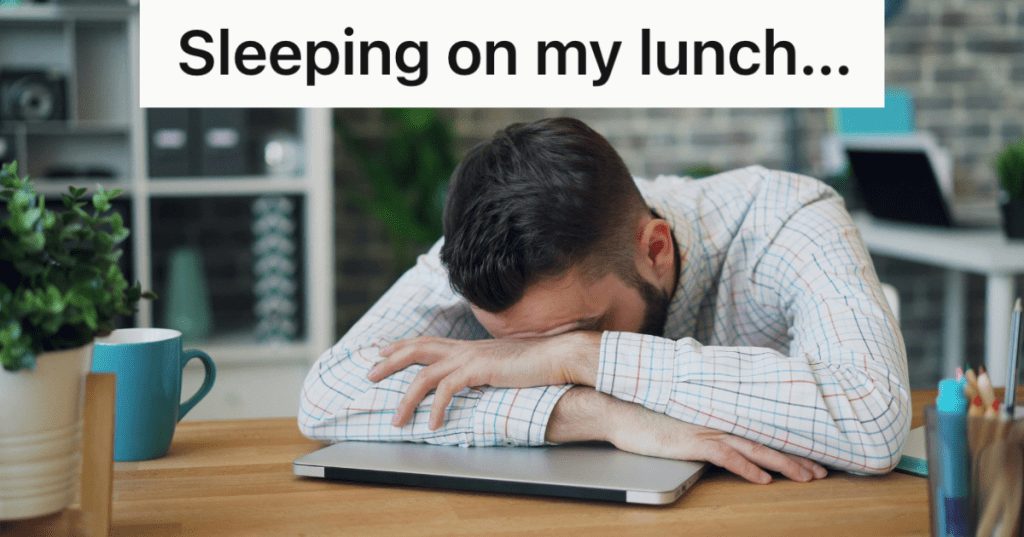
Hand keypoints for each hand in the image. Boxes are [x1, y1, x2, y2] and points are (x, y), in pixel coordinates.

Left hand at [367, 333, 598, 428]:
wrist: (557, 357)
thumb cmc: (536, 364)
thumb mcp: (503, 366)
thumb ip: (485, 372)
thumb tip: (476, 382)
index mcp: (469, 346)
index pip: (427, 341)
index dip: (402, 346)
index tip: (382, 352)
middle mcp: (465, 348)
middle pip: (416, 349)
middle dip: (389, 362)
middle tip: (369, 375)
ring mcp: (470, 357)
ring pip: (424, 374)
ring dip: (407, 399)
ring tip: (397, 420)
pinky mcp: (479, 370)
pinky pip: (447, 390)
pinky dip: (436, 408)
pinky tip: (433, 424)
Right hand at [548, 387, 827, 484]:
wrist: (618, 407)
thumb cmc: (645, 413)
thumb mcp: (680, 417)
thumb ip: (702, 421)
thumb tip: (717, 432)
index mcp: (717, 414)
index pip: (760, 431)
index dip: (787, 444)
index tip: (810, 455)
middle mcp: (718, 420)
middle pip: (766, 440)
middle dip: (797, 457)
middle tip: (822, 471)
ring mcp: (706, 429)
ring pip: (755, 448)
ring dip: (783, 464)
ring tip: (807, 476)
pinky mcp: (692, 441)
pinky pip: (726, 456)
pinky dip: (747, 468)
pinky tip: (763, 479)